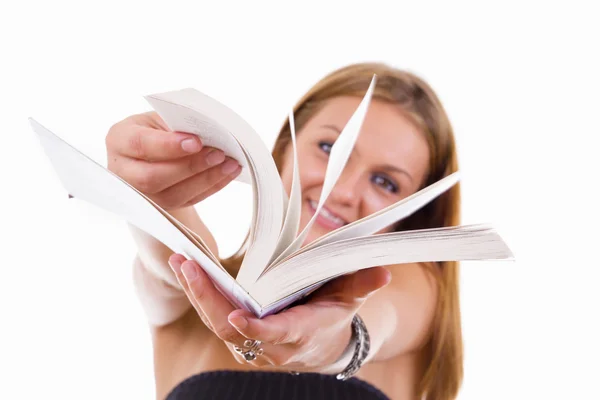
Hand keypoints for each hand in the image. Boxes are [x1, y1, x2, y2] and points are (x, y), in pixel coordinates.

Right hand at [106, 112, 240, 209]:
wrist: (158, 152)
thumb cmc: (160, 129)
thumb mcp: (162, 117)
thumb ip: (178, 123)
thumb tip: (210, 132)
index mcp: (120, 139)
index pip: (140, 145)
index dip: (168, 146)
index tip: (196, 141)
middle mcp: (123, 171)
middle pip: (152, 177)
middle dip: (190, 166)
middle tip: (219, 154)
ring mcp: (141, 194)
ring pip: (172, 195)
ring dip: (206, 179)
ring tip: (230, 164)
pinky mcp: (161, 207)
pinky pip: (187, 201)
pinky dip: (211, 187)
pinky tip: (227, 173)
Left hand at [167, 253, 391, 371]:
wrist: (320, 346)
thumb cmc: (334, 316)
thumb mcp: (350, 299)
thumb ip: (361, 284)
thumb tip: (383, 272)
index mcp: (300, 334)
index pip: (278, 334)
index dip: (258, 328)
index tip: (237, 316)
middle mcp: (271, 345)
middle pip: (233, 330)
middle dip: (209, 300)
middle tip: (190, 268)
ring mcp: (251, 343)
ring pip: (216, 324)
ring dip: (197, 293)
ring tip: (180, 260)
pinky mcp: (237, 335)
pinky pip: (213, 317)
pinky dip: (198, 294)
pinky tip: (186, 268)